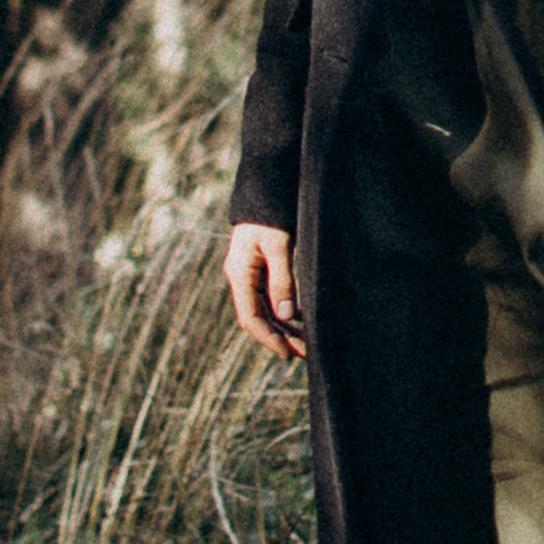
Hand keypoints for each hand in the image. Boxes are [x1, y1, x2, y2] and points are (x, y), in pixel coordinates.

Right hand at [225, 221, 305, 358]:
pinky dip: (285, 311)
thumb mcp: (279, 246)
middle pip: (258, 317)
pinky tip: (300, 319)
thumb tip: (285, 316)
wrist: (266, 189)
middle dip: (280, 337)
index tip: (287, 354)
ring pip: (265, 309)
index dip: (268, 339)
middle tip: (304, 353)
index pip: (251, 317)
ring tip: (304, 342)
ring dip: (283, 327)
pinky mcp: (260, 268)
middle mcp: (242, 277)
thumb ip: (281, 280)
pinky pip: (269, 297)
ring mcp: (249, 274)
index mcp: (240, 274)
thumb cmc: (271, 215)